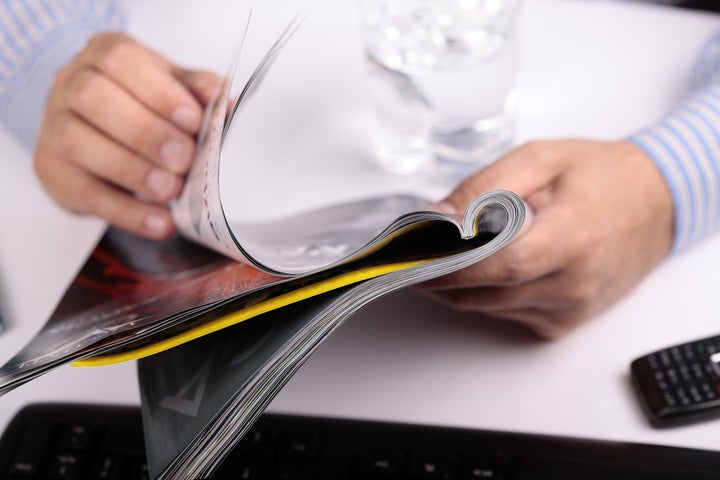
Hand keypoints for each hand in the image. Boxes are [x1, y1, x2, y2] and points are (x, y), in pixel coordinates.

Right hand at [33, 33, 220, 238]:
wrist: (98, 128)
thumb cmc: (143, 102)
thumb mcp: (175, 87)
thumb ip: (200, 92)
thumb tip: (227, 106)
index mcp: (105, 54)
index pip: (121, 61)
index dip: (158, 93)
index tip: (192, 121)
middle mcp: (70, 83)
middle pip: (94, 99)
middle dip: (145, 132)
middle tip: (183, 159)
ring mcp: (53, 126)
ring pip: (78, 143)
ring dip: (131, 170)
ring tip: (171, 189)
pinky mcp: (53, 171)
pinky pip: (84, 193)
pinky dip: (126, 212)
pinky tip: (159, 222)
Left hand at [418, 139, 673, 337]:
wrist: (655, 205)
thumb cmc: (600, 177)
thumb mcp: (540, 159)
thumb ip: (484, 187)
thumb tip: (437, 218)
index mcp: (574, 237)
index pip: (499, 265)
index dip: (448, 266)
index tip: (410, 258)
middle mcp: (574, 283)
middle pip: (485, 292)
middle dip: (437, 277)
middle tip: (406, 255)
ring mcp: (570, 309)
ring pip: (488, 306)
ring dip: (456, 285)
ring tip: (436, 255)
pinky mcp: (563, 322)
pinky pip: (505, 313)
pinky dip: (484, 292)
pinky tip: (481, 267)